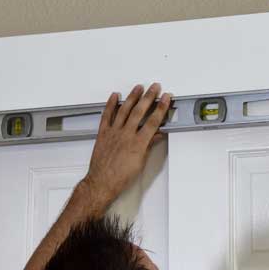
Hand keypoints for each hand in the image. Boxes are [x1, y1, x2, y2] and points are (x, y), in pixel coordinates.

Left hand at [83, 83, 171, 201]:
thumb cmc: (121, 177)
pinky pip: (107, 116)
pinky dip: (110, 105)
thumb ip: (149, 145)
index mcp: (138, 143)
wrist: (102, 182)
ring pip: (124, 110)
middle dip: (149, 97)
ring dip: (132, 97)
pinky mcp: (103, 133)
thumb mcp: (141, 163)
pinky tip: (115, 97)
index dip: (161, 107)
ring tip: (138, 87)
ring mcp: (114, 132)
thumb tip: (156, 135)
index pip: (153, 121)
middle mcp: (126, 135)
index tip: (166, 98)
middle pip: (140, 111)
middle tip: (155, 87)